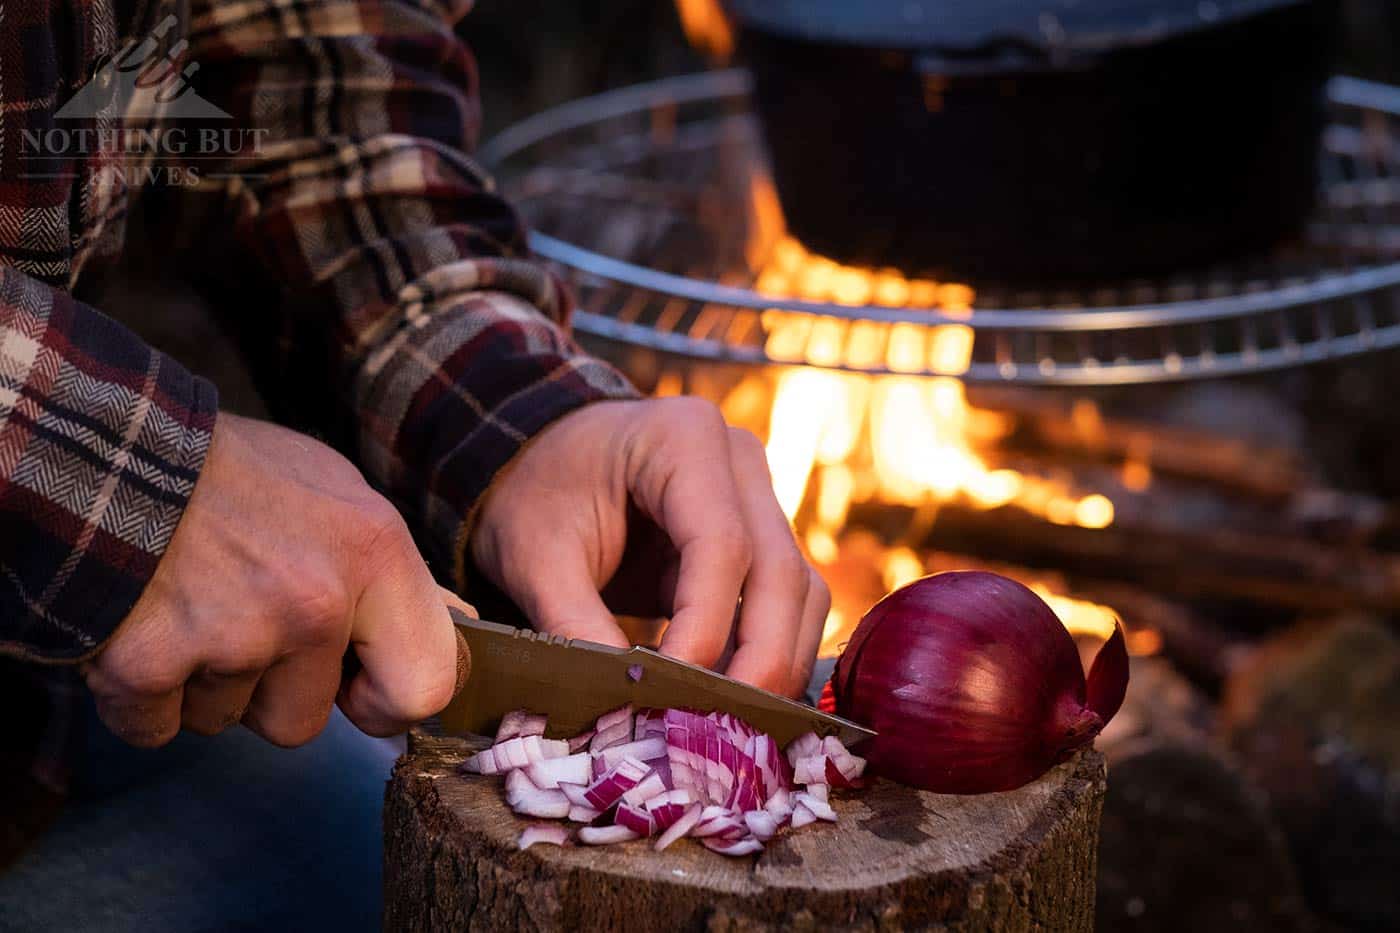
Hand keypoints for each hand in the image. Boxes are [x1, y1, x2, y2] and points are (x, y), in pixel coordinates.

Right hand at [81, 414, 470, 747]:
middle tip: (242, 628)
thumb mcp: (338, 492)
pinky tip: (142, 631)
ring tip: (189, 607)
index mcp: (374, 554)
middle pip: (307, 721)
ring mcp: (234, 637)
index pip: (427, 686)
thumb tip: (446, 628)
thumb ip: (389, 570)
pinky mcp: (150, 664)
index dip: (385, 702)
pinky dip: (142, 696)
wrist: (107, 449)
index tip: (355, 689)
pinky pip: (156, 728)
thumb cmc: (232, 474)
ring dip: (205, 685)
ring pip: (229, 721)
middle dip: (273, 696)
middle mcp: (315, 602)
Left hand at [470, 398, 828, 697]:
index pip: (722, 545)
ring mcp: (757, 496)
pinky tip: (730, 701)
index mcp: (684, 437)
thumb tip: (622, 707)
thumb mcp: (536, 557)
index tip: (670, 693)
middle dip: (759, 660)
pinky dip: (765, 653)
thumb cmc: (533, 493)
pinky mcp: (759, 538)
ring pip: (799, 591)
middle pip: (780, 571)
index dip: (706, 629)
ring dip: (773, 663)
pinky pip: (786, 602)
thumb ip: (576, 625)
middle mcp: (739, 460)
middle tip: (725, 733)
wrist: (536, 460)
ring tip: (729, 727)